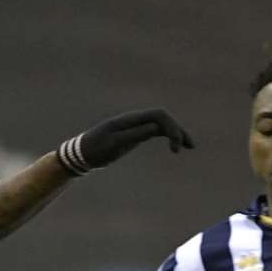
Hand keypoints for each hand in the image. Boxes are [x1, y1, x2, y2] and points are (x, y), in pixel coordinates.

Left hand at [60, 109, 195, 173]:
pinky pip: (156, 132)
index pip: (158, 116)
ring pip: (161, 125)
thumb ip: (135, 135)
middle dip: (178, 130)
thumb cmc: (96, 149)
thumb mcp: (115, 143)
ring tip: (190, 146)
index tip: (175, 146)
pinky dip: (167, 137)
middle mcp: (135, 120)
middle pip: (163, 119)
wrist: (82, 154)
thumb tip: (156, 128)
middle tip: (188, 147)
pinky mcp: (135, 134)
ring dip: (176, 133)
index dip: (171, 127)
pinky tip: (175, 146)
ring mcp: (136, 126)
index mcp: (130, 120)